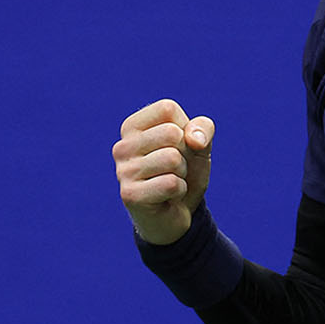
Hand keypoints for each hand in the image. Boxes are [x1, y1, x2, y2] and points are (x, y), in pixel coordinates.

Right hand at [112, 99, 213, 244]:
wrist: (177, 214)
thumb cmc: (184, 171)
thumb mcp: (199, 144)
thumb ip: (202, 128)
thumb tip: (193, 139)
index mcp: (133, 127)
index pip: (167, 109)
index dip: (184, 128)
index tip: (177, 146)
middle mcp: (122, 147)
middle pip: (171, 133)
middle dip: (185, 153)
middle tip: (175, 169)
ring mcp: (123, 171)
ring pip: (172, 158)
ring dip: (182, 173)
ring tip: (171, 181)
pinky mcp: (130, 195)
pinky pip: (171, 183)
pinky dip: (180, 190)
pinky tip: (167, 197)